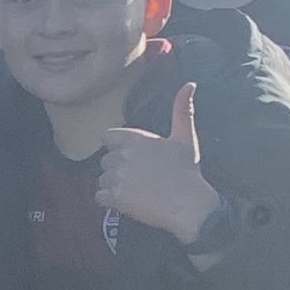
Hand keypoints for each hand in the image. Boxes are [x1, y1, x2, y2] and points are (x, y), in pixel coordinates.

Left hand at [98, 80, 220, 244]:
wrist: (189, 205)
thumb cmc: (187, 172)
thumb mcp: (185, 138)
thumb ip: (181, 110)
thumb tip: (190, 84)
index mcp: (136, 139)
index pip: (107, 137)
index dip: (116, 148)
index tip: (131, 158)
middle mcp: (123, 155)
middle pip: (105, 161)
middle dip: (117, 169)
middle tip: (139, 178)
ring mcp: (118, 177)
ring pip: (102, 180)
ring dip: (113, 186)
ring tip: (136, 191)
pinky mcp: (115, 197)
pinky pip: (100, 197)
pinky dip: (110, 201)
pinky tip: (128, 202)